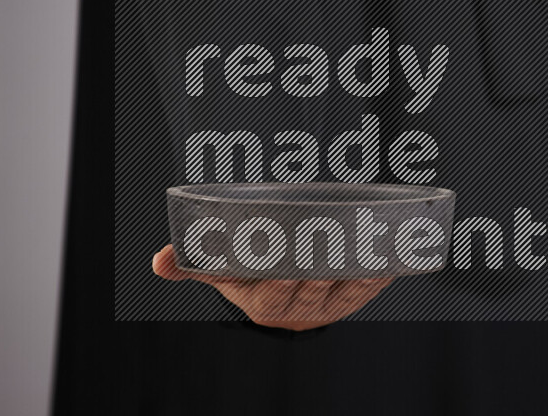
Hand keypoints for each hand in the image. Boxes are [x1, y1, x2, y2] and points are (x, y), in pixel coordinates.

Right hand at [152, 245, 393, 330]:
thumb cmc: (253, 277)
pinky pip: (370, 286)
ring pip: (346, 286)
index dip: (282, 281)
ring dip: (359, 268)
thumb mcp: (223, 271)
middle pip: (315, 286)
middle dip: (324, 266)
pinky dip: (379, 271)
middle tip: (332, 239)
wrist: (287, 297)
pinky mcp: (354, 296)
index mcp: (267, 303)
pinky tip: (387, 255)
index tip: (287, 264)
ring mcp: (330, 303)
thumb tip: (159, 261)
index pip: (274, 294)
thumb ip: (194, 264)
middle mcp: (300, 308)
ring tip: (366, 246)